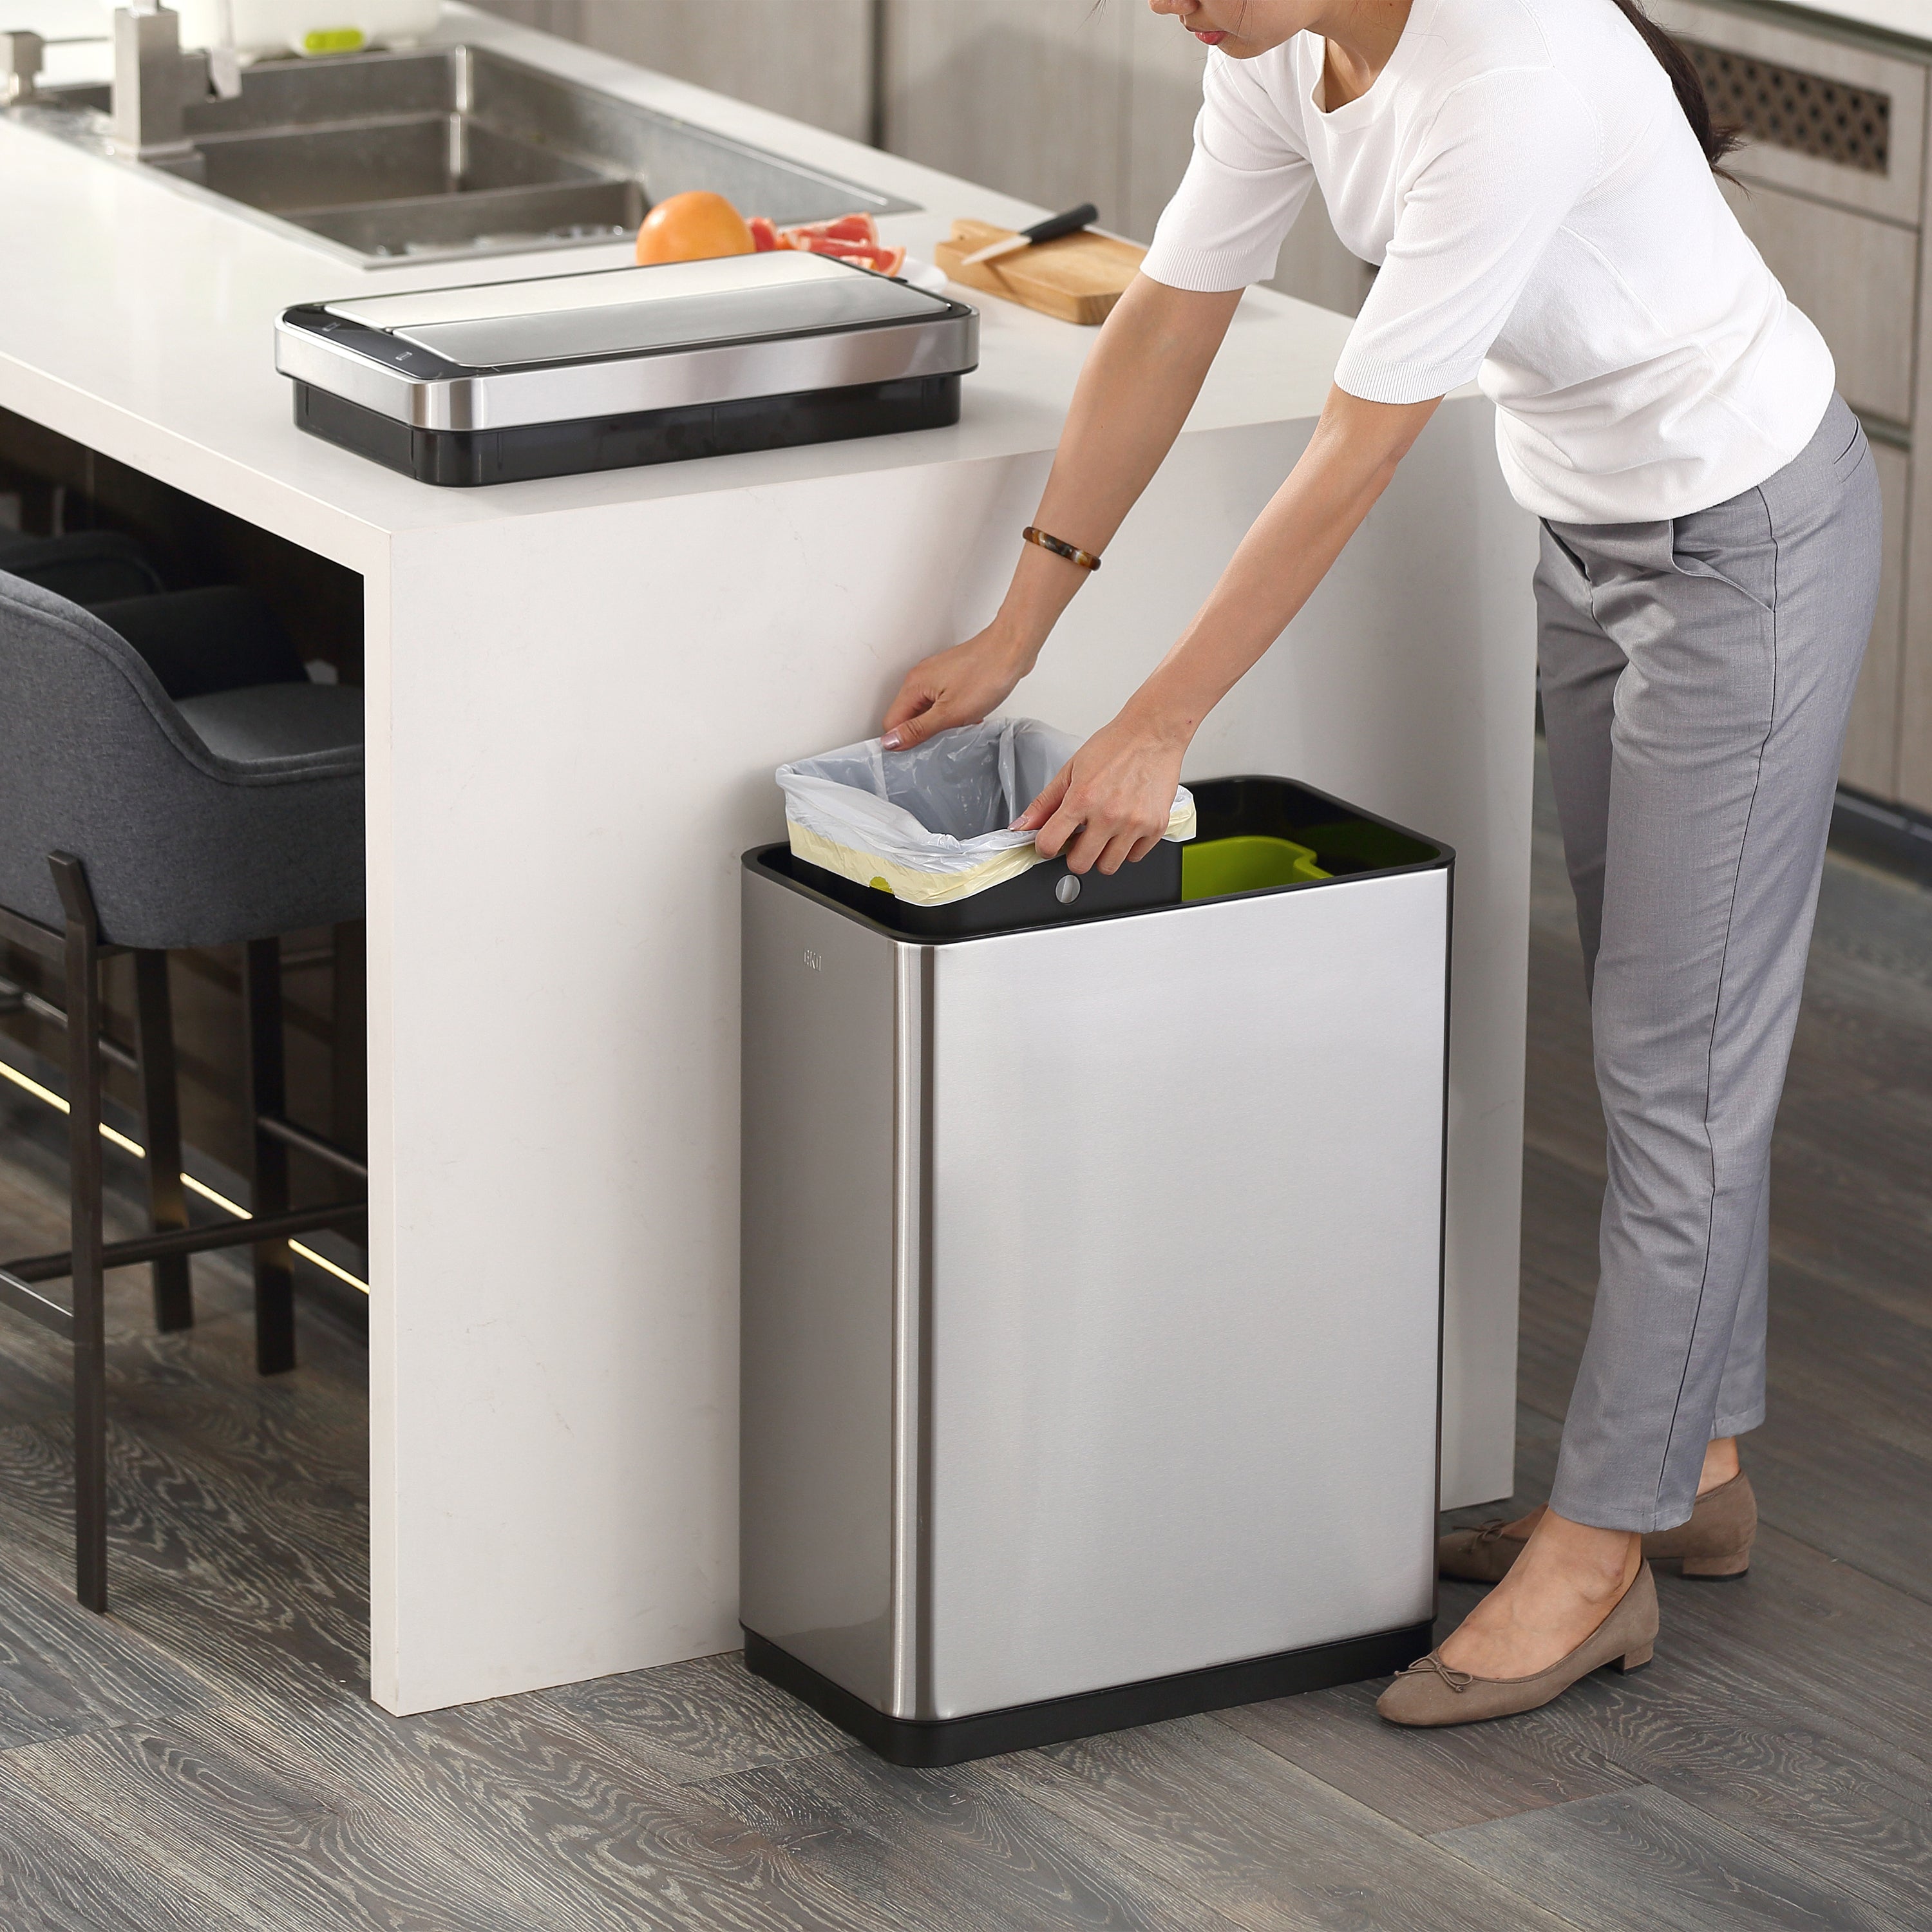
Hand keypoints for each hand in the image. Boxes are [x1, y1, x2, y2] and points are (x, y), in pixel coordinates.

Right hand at [882, 626, 1032, 750]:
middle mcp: (921, 678)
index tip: (921, 750)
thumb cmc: (987, 673)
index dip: (903, 740)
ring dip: (941, 723)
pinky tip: (969, 715)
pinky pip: (942, 703)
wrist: (1013, 649)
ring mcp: (937, 676)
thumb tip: (891, 742)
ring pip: (927, 711)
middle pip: (908, 717)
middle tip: (946, 737)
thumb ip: (919, 729)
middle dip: (925, 732)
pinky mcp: (953, 677)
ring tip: (961, 724)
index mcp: (914, 685)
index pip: (892, 722)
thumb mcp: (950, 713)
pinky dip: (953, 713)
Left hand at [1012, 709, 1188, 874]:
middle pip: (1080, 864)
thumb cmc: (1115, 746)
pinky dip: (1127, 848)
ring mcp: (1134, 823)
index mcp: (1083, 798)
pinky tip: (1125, 827)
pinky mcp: (1155, 827)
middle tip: (1081, 837)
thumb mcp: (1071, 769)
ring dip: (1102, 854)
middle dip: (1075, 854)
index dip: (1046, 847)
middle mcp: (1109, 814)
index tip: (1051, 842)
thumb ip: (1045, 802)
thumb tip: (1023, 825)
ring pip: (1108, 867)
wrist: (1154, 733)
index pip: (1050, 844)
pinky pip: (1135, 857)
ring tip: (1104, 831)